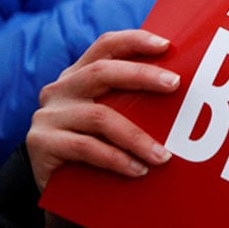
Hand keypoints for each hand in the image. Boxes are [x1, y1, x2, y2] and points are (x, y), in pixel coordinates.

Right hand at [27, 30, 180, 192]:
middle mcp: (61, 89)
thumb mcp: (114, 117)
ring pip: (100, 117)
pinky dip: (117, 159)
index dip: (135, 40)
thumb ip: (135, 100)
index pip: (106, 45)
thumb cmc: (100, 145)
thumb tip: (187, 91)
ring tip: (164, 156)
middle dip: (143, 75)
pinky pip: (85, 148)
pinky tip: (138, 170)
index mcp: (80, 74)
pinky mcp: (41, 143)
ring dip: (137, 137)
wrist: (61, 187)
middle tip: (175, 85)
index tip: (166, 45)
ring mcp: (48, 115)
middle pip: (102, 72)